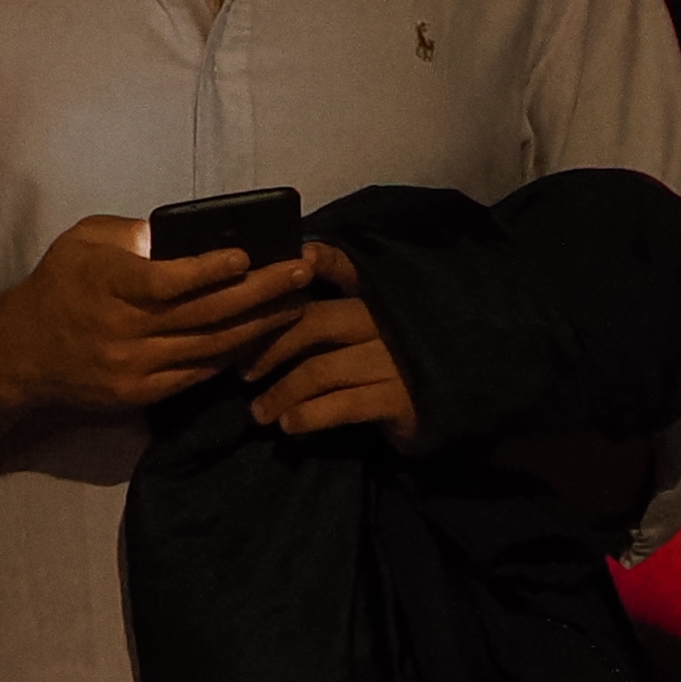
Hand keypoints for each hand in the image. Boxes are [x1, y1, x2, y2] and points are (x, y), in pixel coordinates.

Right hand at [0, 213, 311, 417]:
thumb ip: (129, 234)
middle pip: (203, 314)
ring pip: (209, 348)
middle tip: (300, 271)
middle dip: (259, 292)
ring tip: (296, 303)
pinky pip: (197, 374)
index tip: (247, 255)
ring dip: (259, 325)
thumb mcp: (82, 241)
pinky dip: (233, 356)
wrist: (21, 354)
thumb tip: (178, 234)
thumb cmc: (59, 284)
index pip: (166, 282)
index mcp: (107, 285)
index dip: (209, 270)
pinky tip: (263, 336)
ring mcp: (133, 368)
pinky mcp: (140, 394)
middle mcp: (122, 330)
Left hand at [244, 239, 420, 444]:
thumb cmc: (384, 368)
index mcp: (375, 300)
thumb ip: (323, 319)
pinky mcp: (400, 399)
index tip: (302, 257)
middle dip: (272, 346)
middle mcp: (385, 322)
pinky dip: (309, 415)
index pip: (349, 269)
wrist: (437, 411)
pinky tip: (289, 424)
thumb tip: (260, 315)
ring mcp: (395, 360)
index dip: (327, 260)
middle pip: (317, 322)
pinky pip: (343, 405)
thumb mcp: (361, 335)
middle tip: (242, 371)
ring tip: (258, 412)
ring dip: (281, 392)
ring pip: (321, 369)